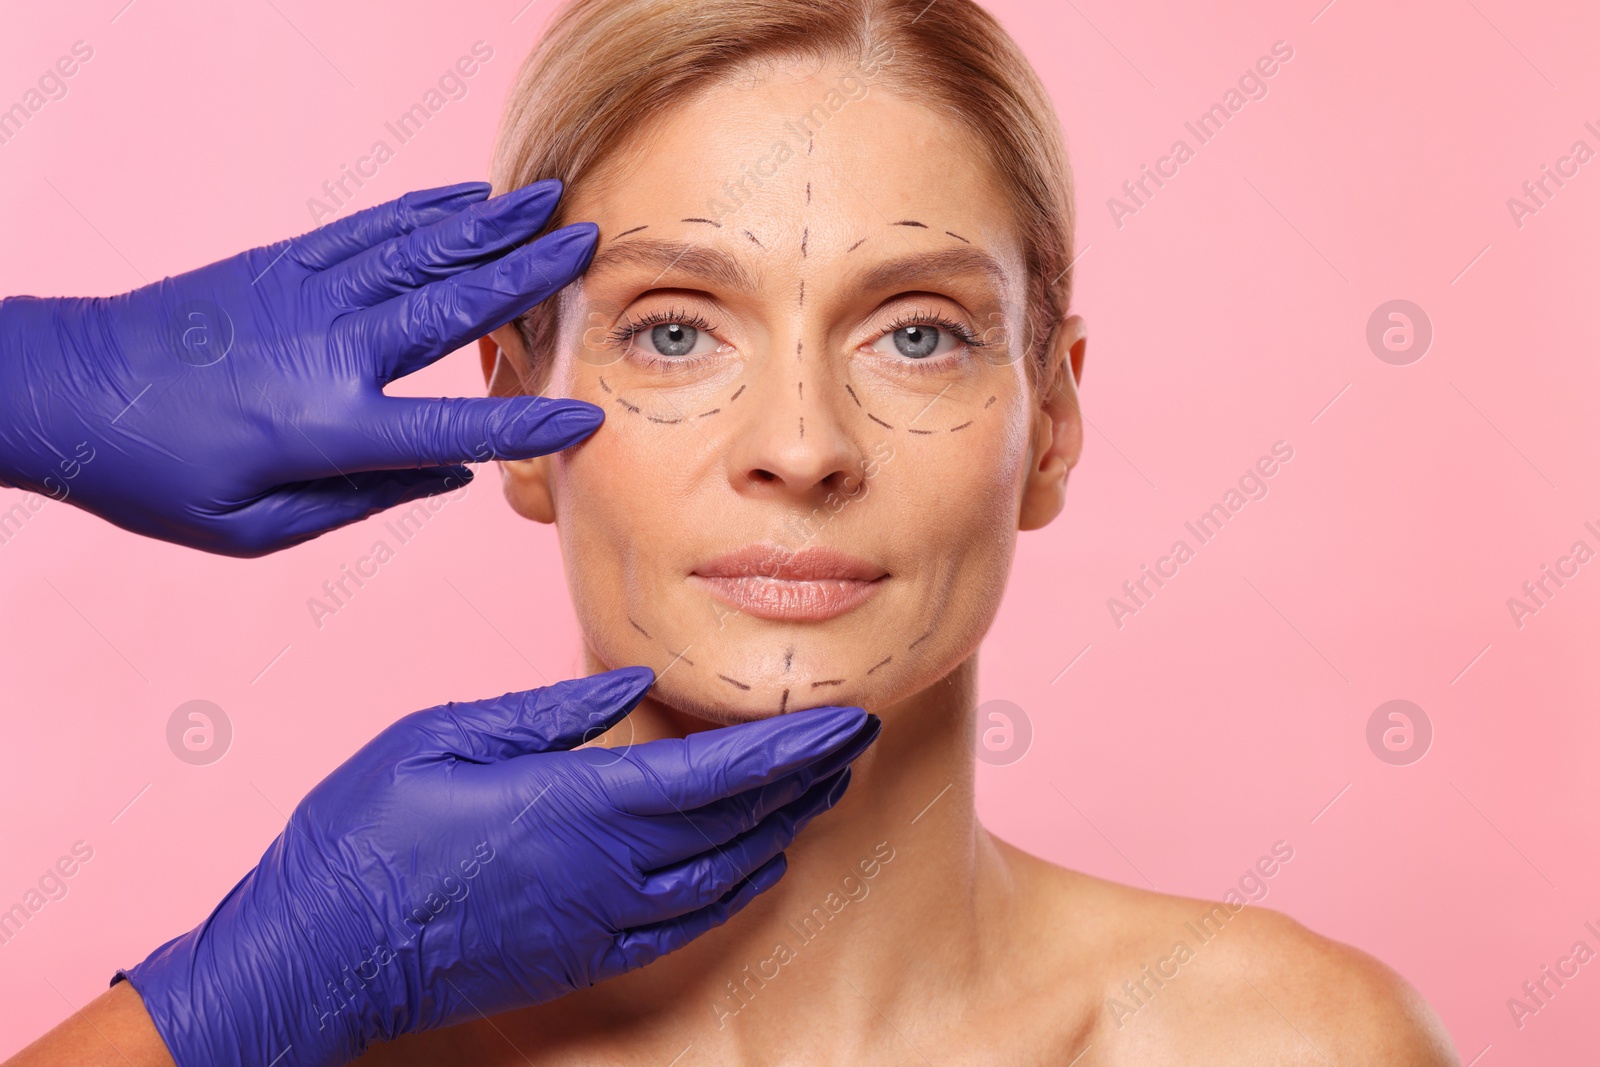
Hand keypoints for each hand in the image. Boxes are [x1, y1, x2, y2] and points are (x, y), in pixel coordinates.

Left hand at [0, 181, 599, 555]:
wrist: (60, 390)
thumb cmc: (155, 476)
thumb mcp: (253, 529)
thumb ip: (361, 502)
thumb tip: (446, 474)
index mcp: (325, 430)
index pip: (452, 429)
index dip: (525, 424)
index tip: (586, 414)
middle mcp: (328, 352)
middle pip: (451, 308)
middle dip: (528, 276)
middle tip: (590, 244)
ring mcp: (304, 296)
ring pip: (418, 254)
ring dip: (490, 227)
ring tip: (548, 202)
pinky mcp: (280, 264)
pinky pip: (369, 231)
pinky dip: (424, 212)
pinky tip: (466, 198)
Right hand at [117, 668, 878, 1066]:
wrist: (318, 954)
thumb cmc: (367, 831)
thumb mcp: (448, 737)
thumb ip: (552, 712)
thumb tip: (631, 684)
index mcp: (578, 800)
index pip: (718, 770)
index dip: (788, 745)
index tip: (842, 719)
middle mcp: (608, 867)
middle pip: (738, 820)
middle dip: (805, 777)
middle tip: (854, 741)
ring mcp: (599, 921)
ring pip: (723, 875)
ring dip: (781, 829)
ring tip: (822, 792)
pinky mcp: (582, 959)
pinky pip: (683, 928)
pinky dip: (734, 894)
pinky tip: (759, 868)